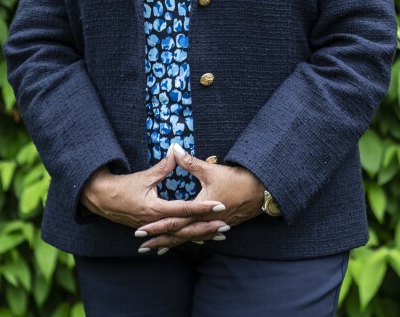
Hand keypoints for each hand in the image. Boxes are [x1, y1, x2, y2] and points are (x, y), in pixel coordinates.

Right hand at [80, 145, 226, 239]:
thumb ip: (163, 167)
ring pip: (181, 235)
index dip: (203, 207)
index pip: (185, 209)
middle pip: (186, 227)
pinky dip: (186, 237)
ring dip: (200, 234)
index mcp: (156, 209)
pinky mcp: (151, 229)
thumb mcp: (143, 176)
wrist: (101, 199)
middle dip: (207, 227)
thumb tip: (176, 151)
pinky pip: (172, 236)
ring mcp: (154, 228)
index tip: (219, 206)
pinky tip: (198, 239)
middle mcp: (156, 222)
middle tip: (226, 226)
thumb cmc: (122, 187)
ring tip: (218, 235)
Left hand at [136, 144, 264, 251]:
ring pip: (189, 238)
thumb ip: (189, 162)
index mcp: (200, 210)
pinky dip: (189, 240)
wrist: (259, 190)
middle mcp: (205, 222)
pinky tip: (183, 242)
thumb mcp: (210, 170)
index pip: (173, 221)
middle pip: (178, 235)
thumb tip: (174, 148)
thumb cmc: (235, 180)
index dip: (156, 227)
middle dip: (160, 240)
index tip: (140, 231)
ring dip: (172, 244)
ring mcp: (213, 226)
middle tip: (142, 247)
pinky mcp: (219, 225)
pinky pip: (200, 236)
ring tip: (157, 250)